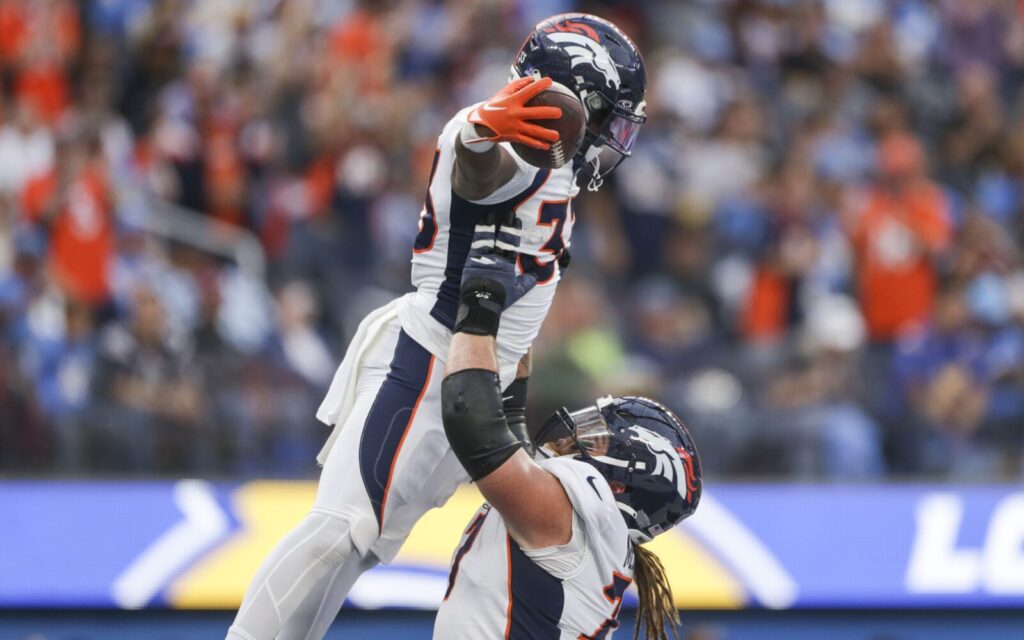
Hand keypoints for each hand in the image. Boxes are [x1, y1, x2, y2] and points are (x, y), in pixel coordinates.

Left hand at [454, 212, 537, 335]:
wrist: (480, 304)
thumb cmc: (500, 299)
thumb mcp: (517, 292)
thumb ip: (526, 283)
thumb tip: (535, 276)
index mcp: (507, 266)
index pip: (512, 245)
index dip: (514, 232)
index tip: (516, 221)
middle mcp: (496, 260)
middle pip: (502, 239)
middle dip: (505, 226)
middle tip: (509, 213)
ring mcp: (483, 259)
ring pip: (487, 238)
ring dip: (490, 226)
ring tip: (491, 214)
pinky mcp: (472, 260)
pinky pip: (475, 243)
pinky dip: (478, 233)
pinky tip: (480, 224)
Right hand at [467, 77, 561, 149]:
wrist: (479, 124)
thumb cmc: (494, 106)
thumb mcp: (502, 93)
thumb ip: (517, 85)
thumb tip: (532, 79)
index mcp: (511, 101)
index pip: (527, 91)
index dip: (539, 85)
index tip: (550, 81)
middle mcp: (513, 114)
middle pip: (533, 114)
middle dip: (546, 113)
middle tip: (559, 113)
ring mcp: (513, 127)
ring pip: (532, 131)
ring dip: (545, 134)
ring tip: (556, 136)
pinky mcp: (513, 136)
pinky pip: (527, 141)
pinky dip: (537, 144)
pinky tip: (546, 146)